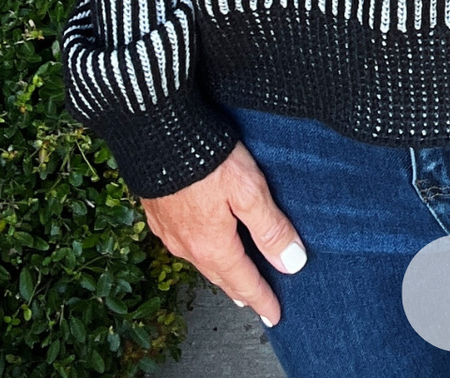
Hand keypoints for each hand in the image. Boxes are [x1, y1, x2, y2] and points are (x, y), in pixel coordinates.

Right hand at [141, 142, 306, 328]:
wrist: (156, 134)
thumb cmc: (206, 159)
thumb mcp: (249, 191)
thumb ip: (270, 228)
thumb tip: (293, 263)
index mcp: (213, 245)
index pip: (244, 281)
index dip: (262, 299)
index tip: (275, 315)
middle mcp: (188, 245)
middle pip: (221, 275)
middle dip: (241, 291)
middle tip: (255, 303)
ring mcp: (169, 230)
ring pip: (200, 260)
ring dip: (219, 272)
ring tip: (231, 279)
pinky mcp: (158, 212)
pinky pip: (182, 243)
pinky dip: (199, 252)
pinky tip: (199, 245)